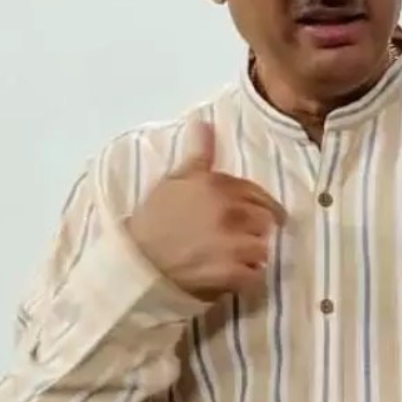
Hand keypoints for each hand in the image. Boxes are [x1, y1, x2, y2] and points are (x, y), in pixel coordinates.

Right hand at [126, 119, 285, 300]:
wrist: (136, 263)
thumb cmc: (154, 220)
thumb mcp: (174, 180)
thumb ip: (198, 154)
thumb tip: (204, 122)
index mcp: (217, 186)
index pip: (256, 193)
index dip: (254, 206)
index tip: (246, 215)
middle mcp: (230, 211)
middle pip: (266, 220)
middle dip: (255, 229)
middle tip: (235, 238)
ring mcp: (233, 244)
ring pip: (264, 248)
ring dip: (252, 255)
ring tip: (232, 258)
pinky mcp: (232, 273)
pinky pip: (256, 276)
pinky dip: (247, 278)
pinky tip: (230, 276)